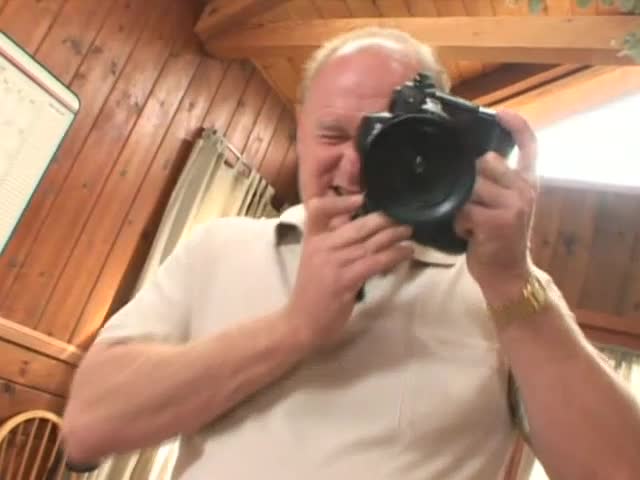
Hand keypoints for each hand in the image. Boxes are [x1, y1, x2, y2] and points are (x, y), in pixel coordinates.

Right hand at [286, 194, 413, 349]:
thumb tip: (363, 228)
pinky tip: (406, 252)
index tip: (361, 197)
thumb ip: (333, 242)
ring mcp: (333, 263)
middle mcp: (321, 246)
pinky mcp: (345, 280)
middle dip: (384, 219)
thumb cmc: (311, 293)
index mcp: (312, 239)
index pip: (319, 209)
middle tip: (404, 215)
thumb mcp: (316, 260)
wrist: (300, 324)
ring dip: (394, 236)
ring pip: (370, 243)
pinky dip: (394, 255)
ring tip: (409, 231)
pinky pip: (375, 261)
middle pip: (357, 226)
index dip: (339, 201)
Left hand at [454, 109, 538, 304]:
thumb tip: (472, 164)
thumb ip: (497, 185)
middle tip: (471, 202)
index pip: (529, 146)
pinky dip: (458, 222)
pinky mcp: (496, 222)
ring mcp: (512, 205)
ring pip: (471, 185)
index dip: (516, 126)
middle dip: (470, 178)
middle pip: (486, 161)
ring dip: (461, 203)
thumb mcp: (506, 207)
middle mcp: (524, 190)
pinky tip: (467, 232)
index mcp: (527, 184)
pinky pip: (463, 209)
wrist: (508, 275)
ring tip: (469, 220)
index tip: (502, 114)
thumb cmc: (500, 240)